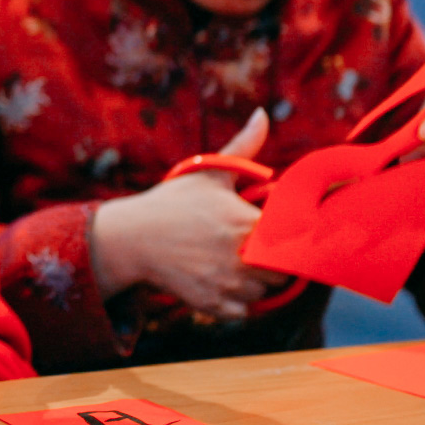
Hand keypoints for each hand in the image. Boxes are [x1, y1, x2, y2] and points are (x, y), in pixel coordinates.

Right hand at [90, 108, 287, 319]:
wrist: (131, 239)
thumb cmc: (172, 203)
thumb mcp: (209, 173)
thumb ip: (244, 146)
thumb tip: (263, 114)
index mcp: (248, 223)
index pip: (293, 239)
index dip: (284, 237)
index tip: (271, 231)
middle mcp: (243, 257)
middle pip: (282, 270)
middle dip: (271, 260)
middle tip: (249, 247)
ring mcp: (228, 284)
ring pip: (263, 291)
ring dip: (254, 281)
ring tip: (231, 262)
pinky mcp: (214, 305)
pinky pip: (243, 310)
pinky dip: (237, 301)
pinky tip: (218, 279)